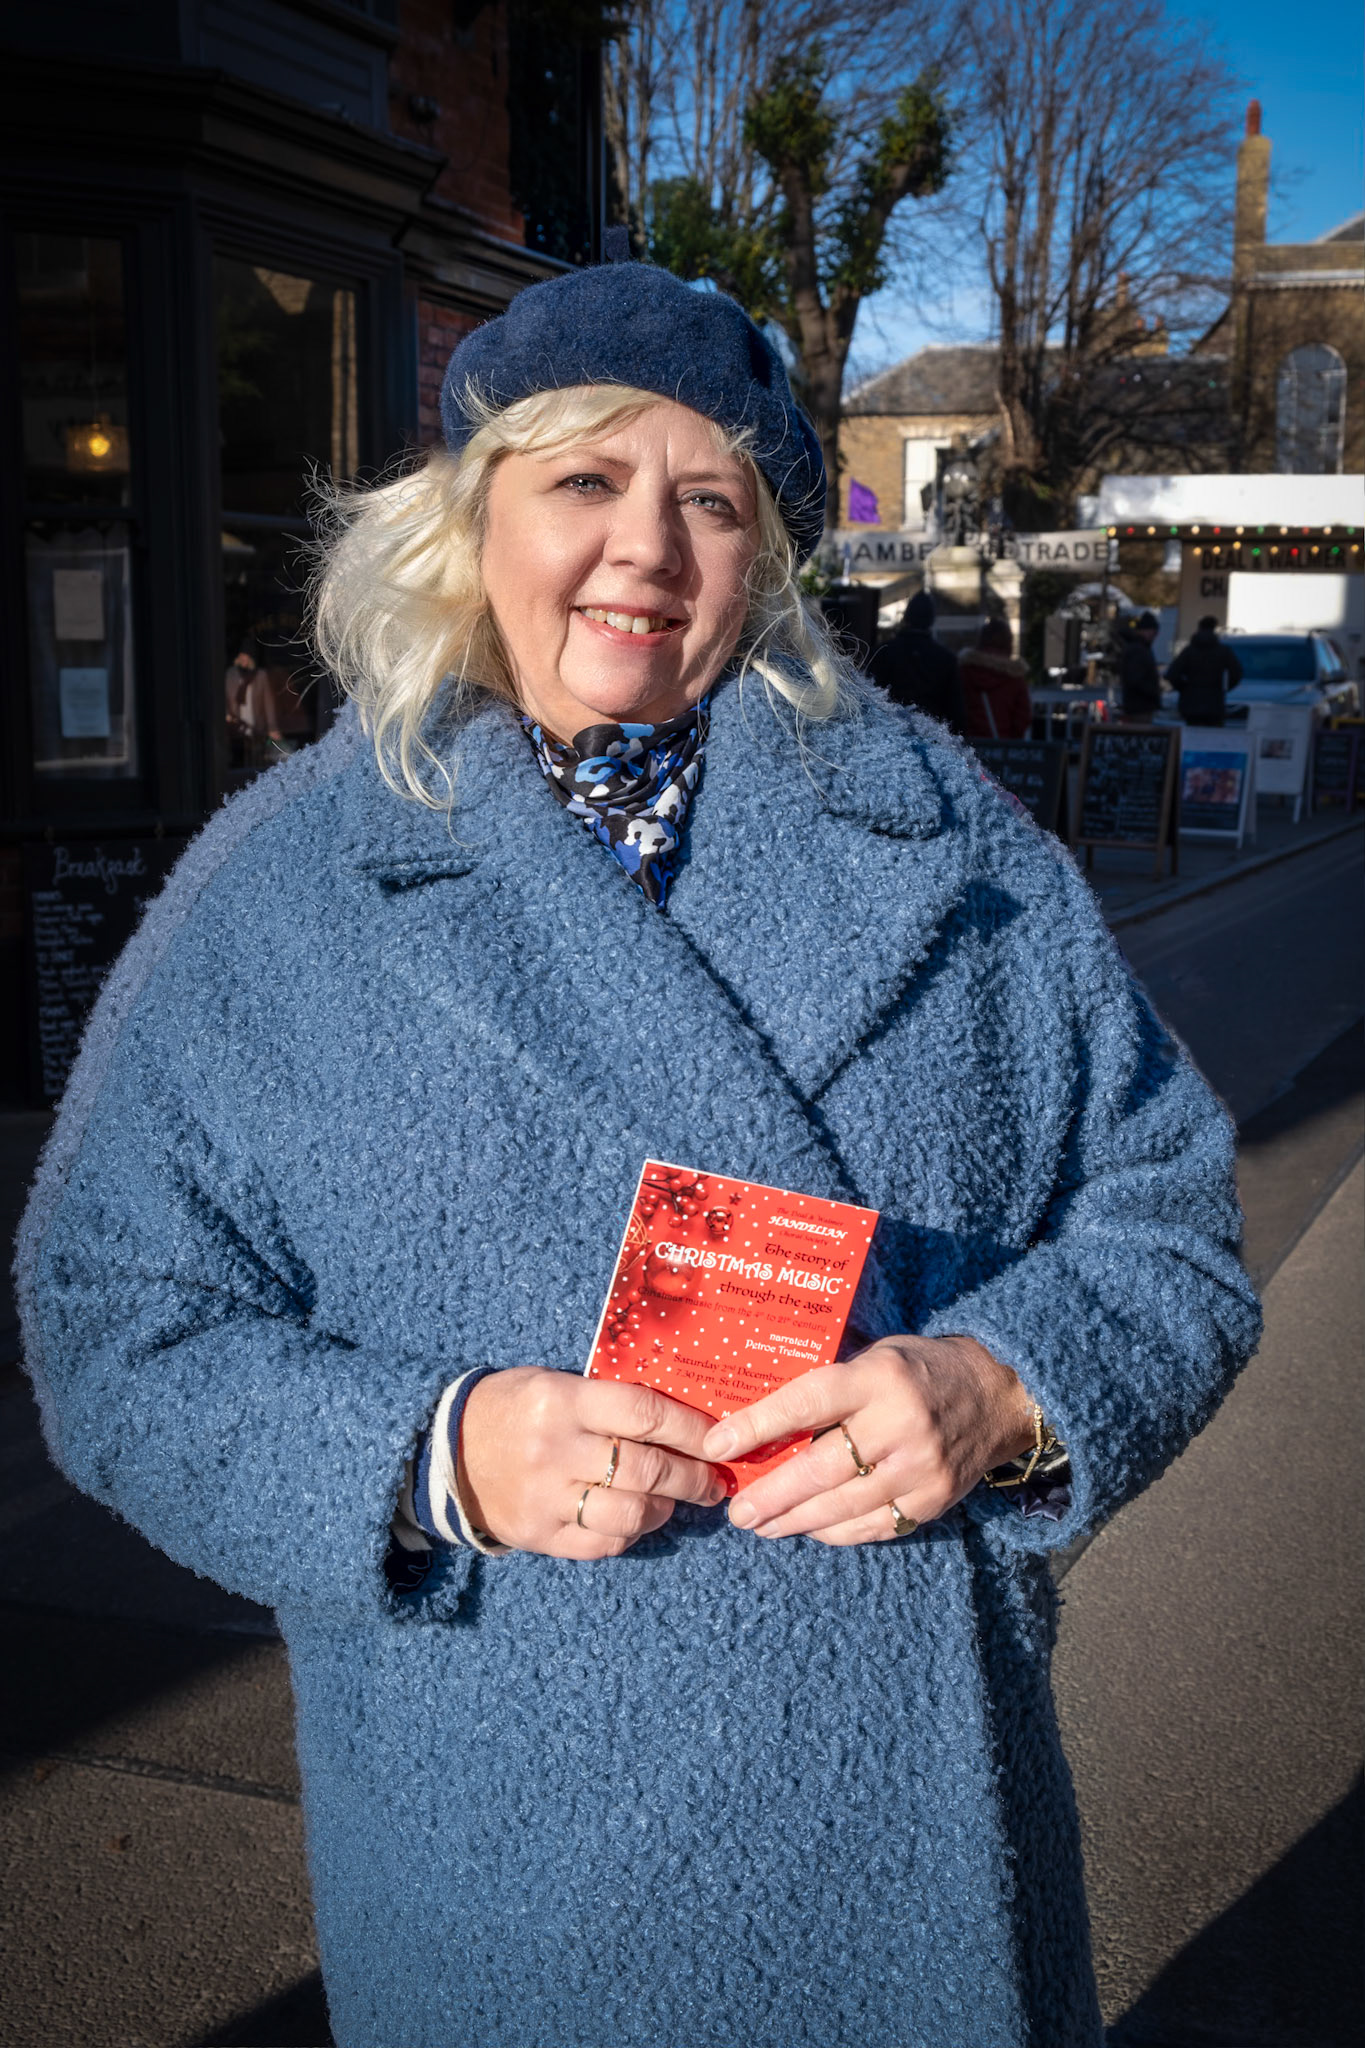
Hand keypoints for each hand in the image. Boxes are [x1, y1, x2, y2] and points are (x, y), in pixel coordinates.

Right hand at [459, 1368, 727, 1558]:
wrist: (446, 1448)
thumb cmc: (513, 1407)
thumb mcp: (556, 1383)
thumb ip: (609, 1399)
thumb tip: (683, 1418)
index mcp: (563, 1400)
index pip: (646, 1414)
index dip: (693, 1430)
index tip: (721, 1441)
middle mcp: (556, 1449)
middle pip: (647, 1469)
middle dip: (693, 1478)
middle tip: (713, 1482)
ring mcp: (546, 1497)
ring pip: (631, 1513)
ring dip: (665, 1510)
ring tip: (674, 1502)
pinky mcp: (537, 1534)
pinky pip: (601, 1543)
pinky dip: (630, 1534)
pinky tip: (637, 1520)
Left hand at [699, 1335, 1035, 1545]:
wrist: (1000, 1394)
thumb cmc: (919, 1369)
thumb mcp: (874, 1356)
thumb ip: (827, 1385)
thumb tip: (756, 1418)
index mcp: (878, 1377)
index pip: (807, 1402)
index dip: (758, 1425)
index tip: (717, 1445)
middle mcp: (900, 1423)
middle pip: (821, 1468)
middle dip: (771, 1495)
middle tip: (736, 1511)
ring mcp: (921, 1468)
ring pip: (844, 1506)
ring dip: (795, 1521)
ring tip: (761, 1526)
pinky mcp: (934, 1500)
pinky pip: (874, 1527)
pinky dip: (835, 1532)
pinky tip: (808, 1529)